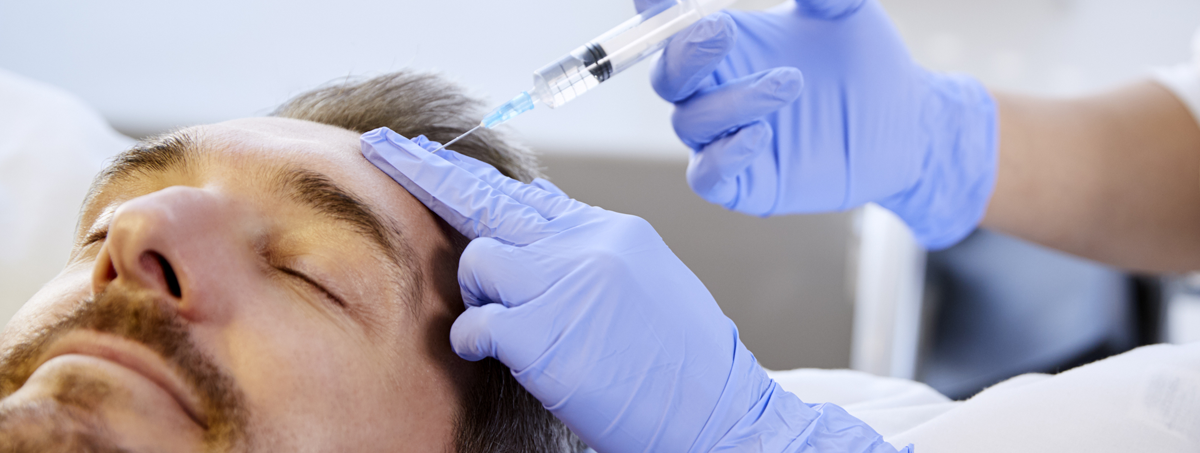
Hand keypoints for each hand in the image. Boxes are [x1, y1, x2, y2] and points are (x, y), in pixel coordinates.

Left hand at [361, 127, 908, 452]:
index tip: (428, 154)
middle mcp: (588, 246)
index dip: (472, 173)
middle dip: (425, 171)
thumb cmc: (686, 366)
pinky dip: (475, 340)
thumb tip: (533, 244)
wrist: (722, 414)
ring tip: (509, 327)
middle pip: (488, 199)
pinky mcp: (544, 334)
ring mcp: (565, 286)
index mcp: (613, 234)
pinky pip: (476, 323)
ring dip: (478, 295)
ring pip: (478, 261)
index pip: (529, 193)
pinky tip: (495, 353)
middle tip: (381, 149)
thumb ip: (588, 257)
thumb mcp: (645, 286)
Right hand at [644, 0, 996, 248]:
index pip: (671, 26)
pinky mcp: (744, 183)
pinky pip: (707, 175)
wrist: (906, 123)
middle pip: (667, 77)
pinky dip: (724, 156)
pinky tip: (763, 135)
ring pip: (690, 123)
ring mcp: (725, 139)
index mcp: (724, 46)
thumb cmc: (864, 63)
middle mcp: (714, 91)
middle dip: (685, 54)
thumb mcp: (848, 14)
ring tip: (792, 83)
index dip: (655, 10)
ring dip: (733, 100)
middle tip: (722, 31)